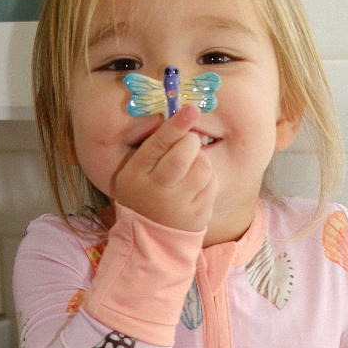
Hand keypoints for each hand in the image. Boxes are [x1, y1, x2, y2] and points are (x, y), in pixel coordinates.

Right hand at [112, 104, 216, 233]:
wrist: (150, 238)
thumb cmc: (144, 194)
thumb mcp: (136, 173)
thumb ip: (153, 149)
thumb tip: (182, 117)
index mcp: (136, 175)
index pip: (157, 145)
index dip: (176, 125)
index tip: (191, 109)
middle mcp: (156, 191)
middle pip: (182, 156)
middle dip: (191, 142)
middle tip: (190, 142)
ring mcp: (178, 205)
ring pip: (201, 167)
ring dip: (201, 158)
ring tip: (192, 164)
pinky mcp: (197, 215)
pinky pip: (211, 183)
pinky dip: (208, 175)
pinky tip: (196, 182)